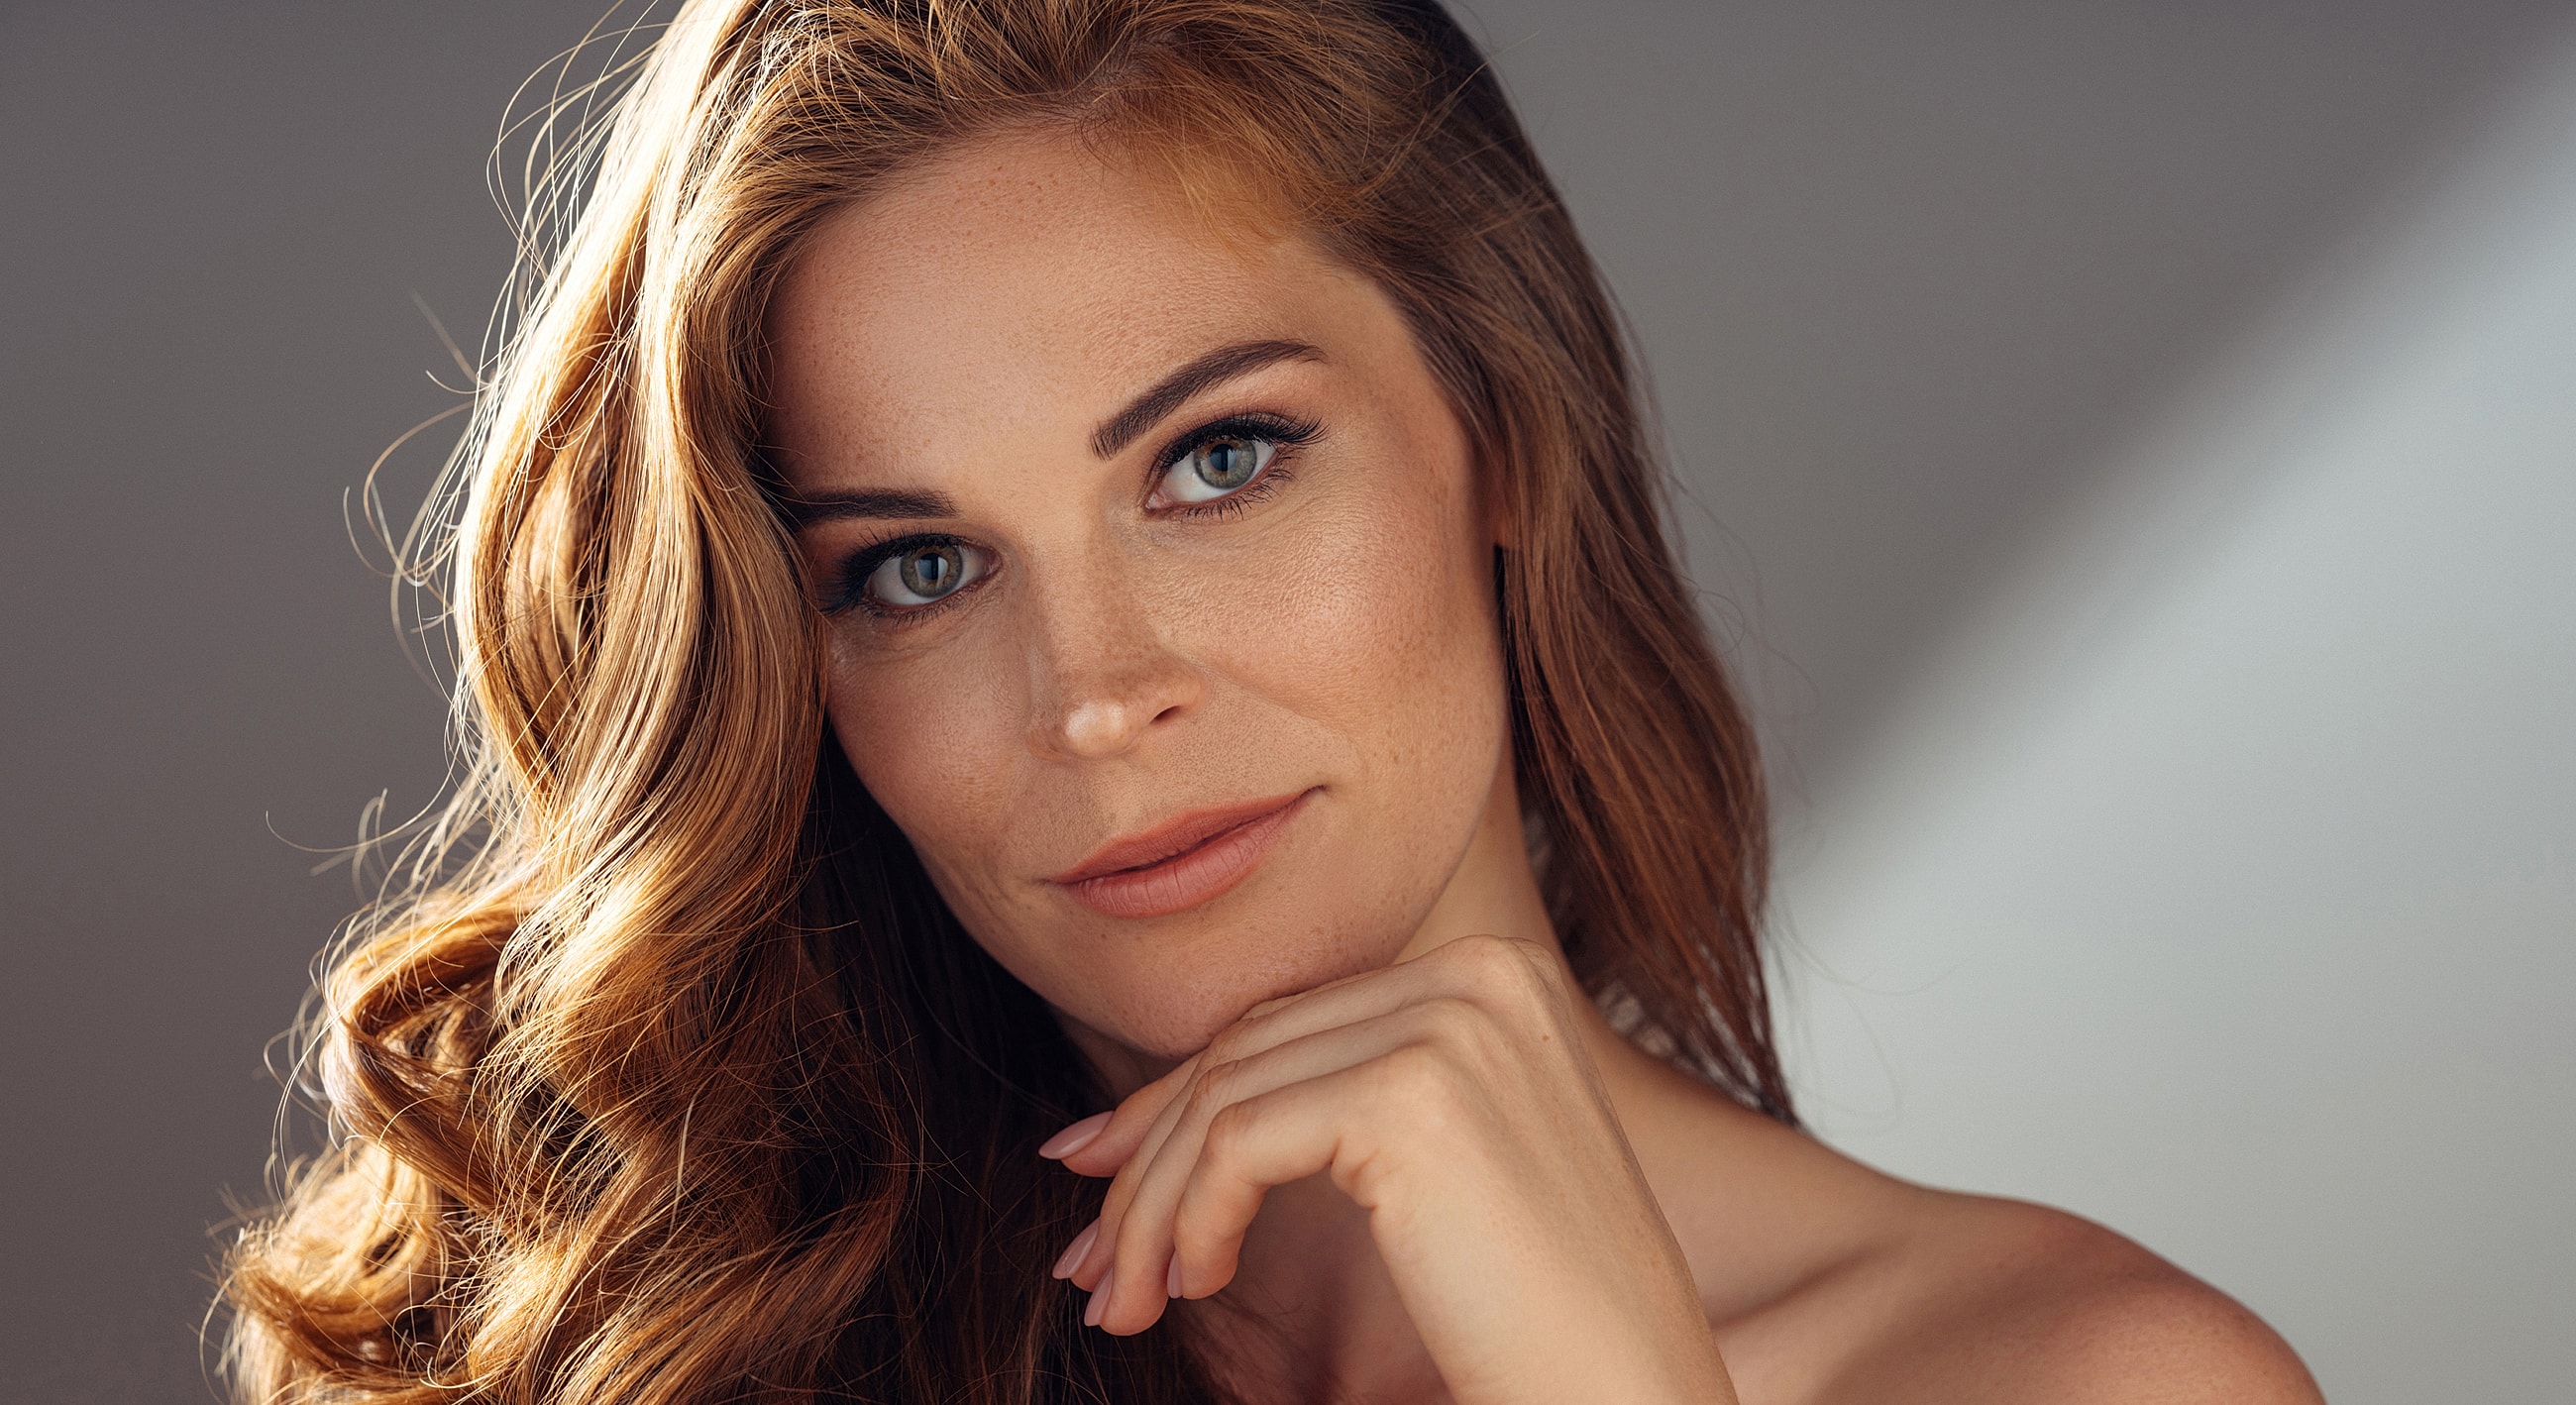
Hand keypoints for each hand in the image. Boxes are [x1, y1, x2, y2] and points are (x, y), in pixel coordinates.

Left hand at [1042, 934, 1737, 1404]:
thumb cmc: (1539, 1315)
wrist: (1624, 1394)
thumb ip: (1330, 1102)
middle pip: (1250, 1046)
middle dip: (1147, 1159)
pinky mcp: (1410, 1094)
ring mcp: (1452, 1024)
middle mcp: (1482, 973)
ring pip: (1226, 1095)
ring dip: (1151, 1208)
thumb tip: (1140, 1114)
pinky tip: (1196, 1283)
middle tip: (1090, 1258)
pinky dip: (1190, 1220)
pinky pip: (1238, 1143)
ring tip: (1125, 1298)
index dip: (1179, 1102)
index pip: (1293, 1019)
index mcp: (1499, 974)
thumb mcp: (1434, 1170)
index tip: (1099, 1176)